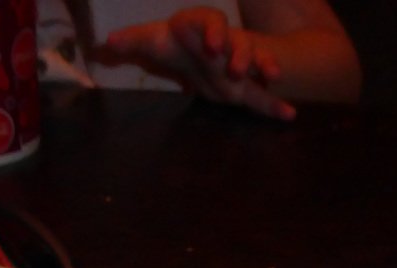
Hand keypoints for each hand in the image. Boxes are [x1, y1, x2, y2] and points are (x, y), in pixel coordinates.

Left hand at [98, 6, 296, 119]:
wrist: (197, 50)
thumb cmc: (175, 43)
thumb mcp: (154, 41)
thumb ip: (132, 42)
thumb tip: (107, 44)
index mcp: (203, 25)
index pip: (210, 22)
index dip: (212, 32)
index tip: (210, 45)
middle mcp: (226, 41)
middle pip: (238, 41)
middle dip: (240, 53)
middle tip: (236, 68)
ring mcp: (240, 62)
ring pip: (256, 62)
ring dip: (263, 67)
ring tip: (271, 77)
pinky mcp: (247, 86)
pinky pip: (262, 95)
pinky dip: (274, 105)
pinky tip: (289, 116)